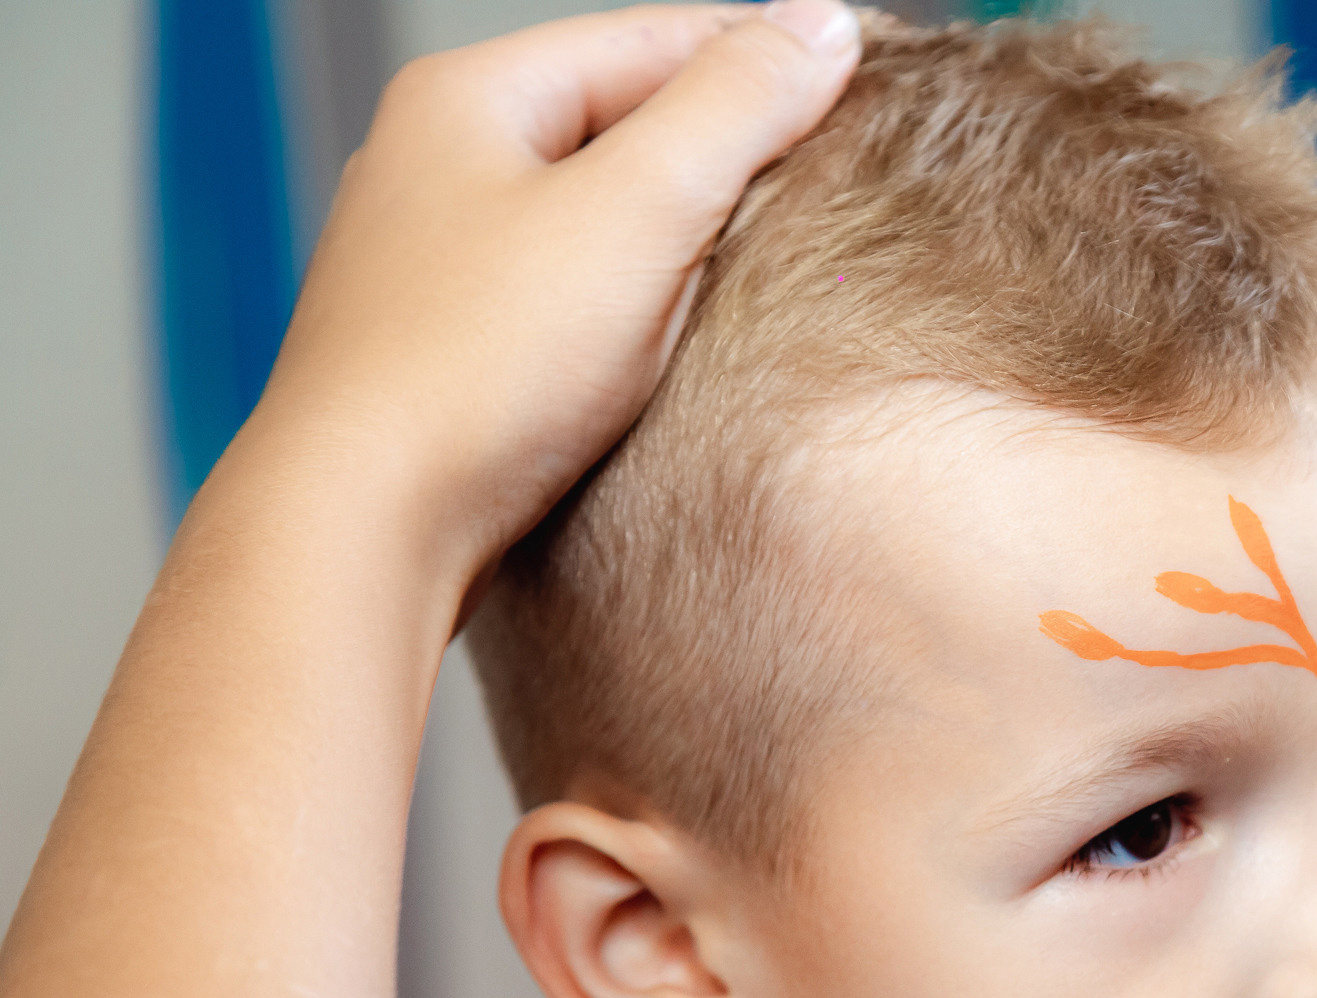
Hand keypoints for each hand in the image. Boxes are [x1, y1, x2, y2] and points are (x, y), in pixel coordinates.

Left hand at [0, 2, 860, 997]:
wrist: (344, 556)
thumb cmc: (457, 402)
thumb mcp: (620, 231)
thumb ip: (728, 123)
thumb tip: (824, 32)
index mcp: (496, 117)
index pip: (680, 44)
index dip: (793, 62)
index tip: (902, 95)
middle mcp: (467, 197)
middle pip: (654, 134)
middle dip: (764, 149)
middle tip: (894, 186)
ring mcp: (466, 303)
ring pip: (630, 246)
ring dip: (725, 254)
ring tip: (841, 285)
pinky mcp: (483, 400)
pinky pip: (606, 331)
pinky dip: (680, 335)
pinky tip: (742, 388)